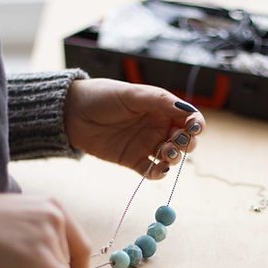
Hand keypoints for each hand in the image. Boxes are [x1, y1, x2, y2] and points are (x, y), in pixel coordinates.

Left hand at [64, 78, 205, 178]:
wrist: (72, 113)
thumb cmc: (102, 97)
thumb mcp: (131, 95)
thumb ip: (159, 101)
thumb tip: (187, 110)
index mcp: (160, 108)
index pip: (187, 117)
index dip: (195, 123)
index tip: (194, 128)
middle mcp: (156, 126)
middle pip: (183, 139)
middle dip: (186, 142)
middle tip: (177, 141)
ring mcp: (145, 144)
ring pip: (170, 156)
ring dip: (174, 157)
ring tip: (166, 153)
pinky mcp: (132, 160)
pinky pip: (151, 170)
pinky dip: (158, 173)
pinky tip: (159, 170)